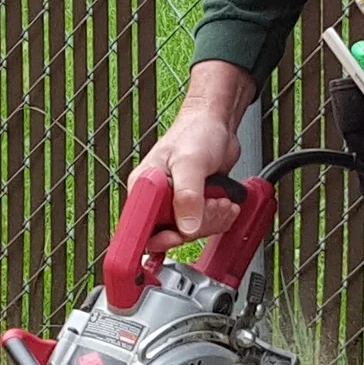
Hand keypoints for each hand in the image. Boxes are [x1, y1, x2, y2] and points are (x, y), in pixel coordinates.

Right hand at [140, 59, 257, 245]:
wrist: (216, 125)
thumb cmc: (196, 132)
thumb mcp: (191, 162)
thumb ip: (187, 195)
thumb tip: (186, 226)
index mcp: (143, 188)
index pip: (140, 229)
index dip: (159, 239)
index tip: (179, 235)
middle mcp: (156, 200)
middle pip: (170, 235)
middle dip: (197, 224)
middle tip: (210, 203)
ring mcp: (175, 205)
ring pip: (190, 234)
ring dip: (211, 220)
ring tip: (220, 199)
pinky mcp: (192, 207)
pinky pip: (204, 227)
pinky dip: (218, 219)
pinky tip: (223, 203)